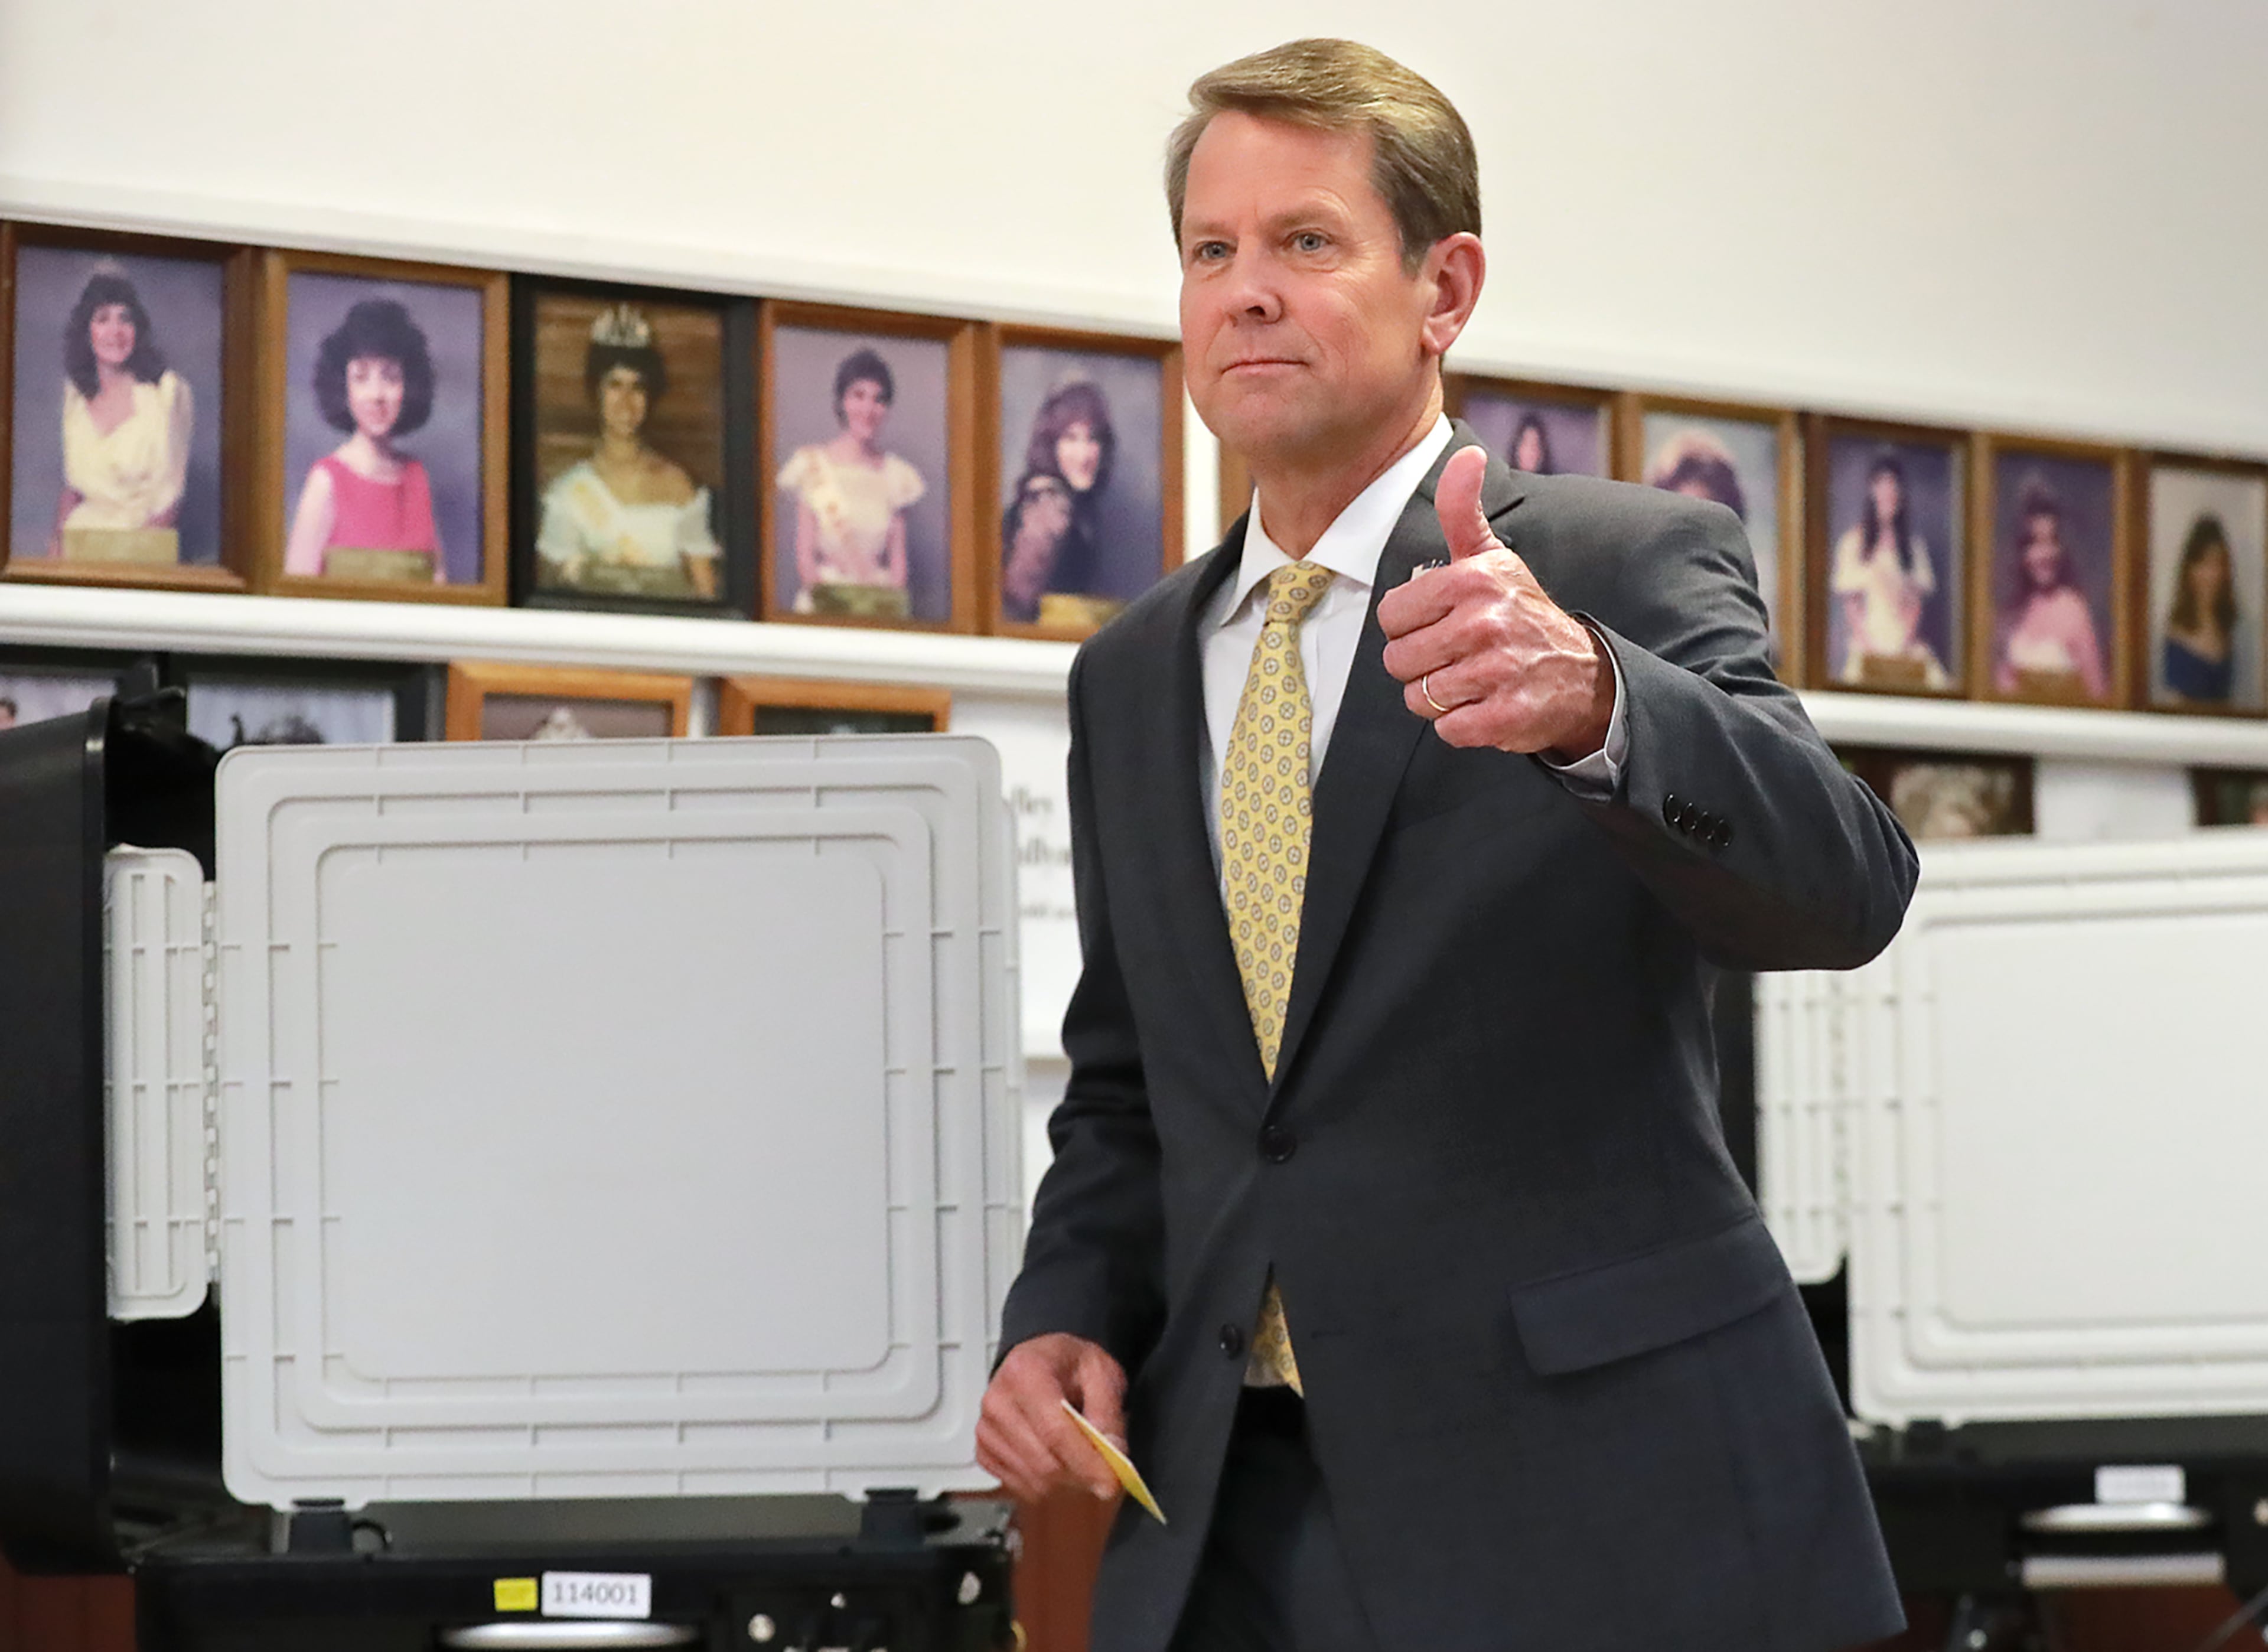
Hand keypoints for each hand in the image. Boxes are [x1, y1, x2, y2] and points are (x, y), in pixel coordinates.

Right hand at [975, 1333, 1127, 1503]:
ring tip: (1083, 1465)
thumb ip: (1108, 1412)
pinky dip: (1045, 1485)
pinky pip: (1018, 1485)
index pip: (1055, 1431)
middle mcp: (998, 1401)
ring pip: (1032, 1479)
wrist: (1041, 1360)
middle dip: (1080, 1477)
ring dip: (1065, 1484)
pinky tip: (1059, 1464)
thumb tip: (1113, 1452)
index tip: (1110, 1483)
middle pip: (1043, 1461)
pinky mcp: (984, 1450)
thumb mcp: (1101, 1372)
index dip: (1085, 1462)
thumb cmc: (1069, 1364)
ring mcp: (987, 1428)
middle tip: (1105, 1477)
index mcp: (1025, 1372)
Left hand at [1377, 445, 1613, 759]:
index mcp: (1472, 580)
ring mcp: (1496, 671)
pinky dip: (1461, 724)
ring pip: (1419, 697)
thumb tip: (1467, 455)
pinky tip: (1484, 704)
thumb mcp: (1492, 557)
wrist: (1582, 674)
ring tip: (1470, 680)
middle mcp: (1485, 622)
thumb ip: (1462, 511)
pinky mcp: (1505, 717)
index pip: (1391, 616)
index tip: (1438, 624)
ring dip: (1439, 696)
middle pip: (1399, 661)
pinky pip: (1447, 729)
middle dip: (1420, 664)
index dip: (1408, 626)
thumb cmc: (1522, 613)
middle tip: (1455, 656)